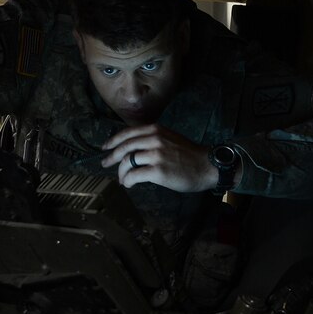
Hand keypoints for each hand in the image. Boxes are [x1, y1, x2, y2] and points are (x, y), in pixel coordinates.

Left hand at [101, 124, 215, 192]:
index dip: (113, 141)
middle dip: (112, 157)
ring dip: (121, 172)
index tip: (105, 147)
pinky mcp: (158, 171)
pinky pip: (134, 175)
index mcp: (155, 130)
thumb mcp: (169, 137)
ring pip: (127, 162)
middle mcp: (154, 139)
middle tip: (105, 164)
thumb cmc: (188, 154)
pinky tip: (129, 184)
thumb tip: (131, 146)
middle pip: (124, 147)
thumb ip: (151, 138)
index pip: (127, 133)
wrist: (207, 166)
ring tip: (122, 179)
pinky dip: (128, 180)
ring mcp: (156, 155)